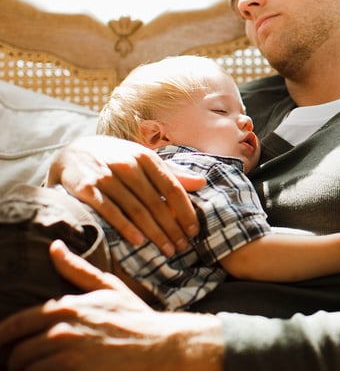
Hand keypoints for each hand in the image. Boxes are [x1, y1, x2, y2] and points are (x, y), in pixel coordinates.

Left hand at [0, 241, 222, 370]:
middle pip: (16, 354)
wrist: (159, 346)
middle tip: (22, 365)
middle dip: (15, 362)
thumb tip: (54, 245)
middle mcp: (62, 332)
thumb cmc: (134, 317)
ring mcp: (67, 358)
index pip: (14, 325)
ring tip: (41, 368)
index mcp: (66, 307)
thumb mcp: (108, 287)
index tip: (4, 346)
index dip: (4, 338)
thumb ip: (76, 268)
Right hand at [47, 135, 205, 255]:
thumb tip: (202, 183)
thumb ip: (172, 173)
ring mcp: (107, 176)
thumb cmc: (118, 158)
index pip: (171, 187)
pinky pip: (110, 211)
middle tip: (183, 247)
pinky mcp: (87, 188)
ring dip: (154, 233)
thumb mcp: (144, 160)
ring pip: (136, 209)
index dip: (185, 210)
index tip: (194, 231)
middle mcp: (128, 165)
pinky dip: (126, 227)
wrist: (74, 151)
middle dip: (172, 227)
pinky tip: (139, 242)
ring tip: (167, 250)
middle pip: (156, 202)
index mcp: (146, 157)